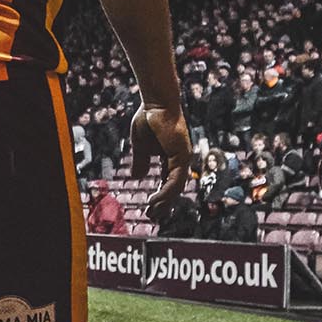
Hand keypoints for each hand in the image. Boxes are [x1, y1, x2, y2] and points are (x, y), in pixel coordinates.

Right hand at [129, 103, 191, 221]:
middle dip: (164, 204)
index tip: (149, 208)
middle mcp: (181, 160)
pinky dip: (167, 191)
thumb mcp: (140, 146)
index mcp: (172, 158)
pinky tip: (157, 200)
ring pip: (177, 187)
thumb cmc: (148, 119)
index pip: (168, 182)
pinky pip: (176, 179)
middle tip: (152, 217)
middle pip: (174, 188)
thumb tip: (137, 177)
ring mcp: (184, 158)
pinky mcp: (182, 156)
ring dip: (165, 202)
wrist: (155, 104)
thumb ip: (140, 162)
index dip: (159, 196)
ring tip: (153, 212)